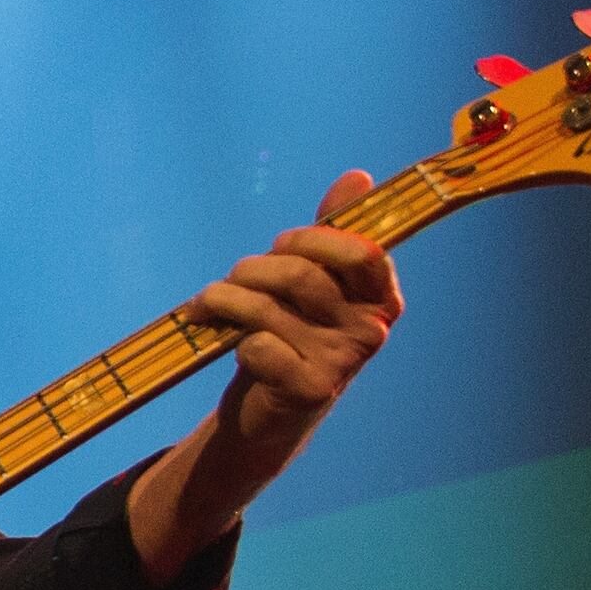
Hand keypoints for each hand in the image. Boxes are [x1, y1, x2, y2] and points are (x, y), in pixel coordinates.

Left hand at [196, 169, 402, 450]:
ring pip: (269, 309)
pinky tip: (230, 347)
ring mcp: (343, 362)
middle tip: (231, 279)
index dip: (311, 240)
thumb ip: (331, 233)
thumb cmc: (291, 333)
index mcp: (382, 296)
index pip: (360, 251)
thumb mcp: (311, 283)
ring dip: (225, 299)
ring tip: (208, 304)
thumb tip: (358, 177)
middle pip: (302, 276)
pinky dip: (232, 341)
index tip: (281, 246)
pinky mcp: (310, 389)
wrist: (269, 412)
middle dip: (252, 269)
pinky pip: (258, 346)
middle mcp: (372, 329)